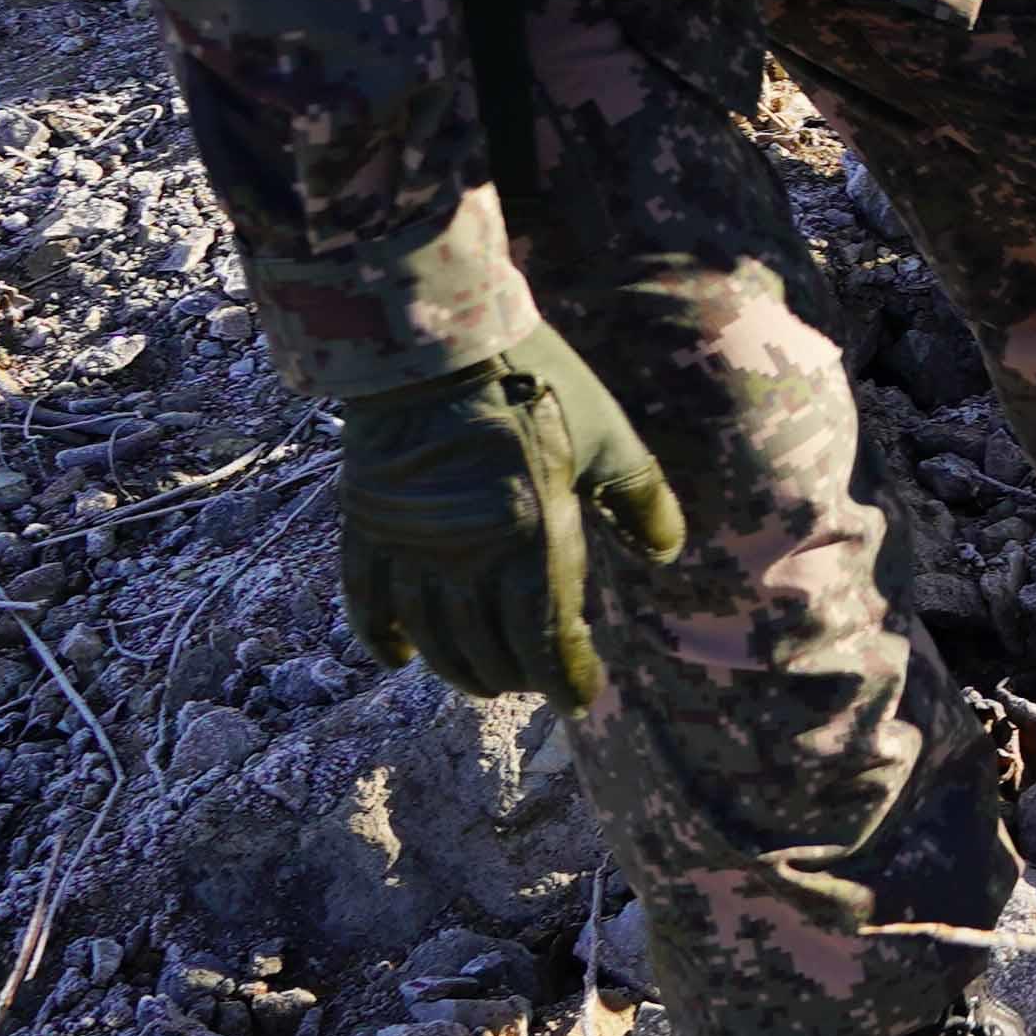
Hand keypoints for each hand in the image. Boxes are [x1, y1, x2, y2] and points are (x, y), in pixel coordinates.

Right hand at [335, 321, 684, 707]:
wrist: (436, 341)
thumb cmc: (536, 383)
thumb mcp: (610, 435)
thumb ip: (642, 499)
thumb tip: (668, 553)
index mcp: (532, 542)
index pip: (546, 642)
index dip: (566, 679)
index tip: (580, 694)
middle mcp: (467, 560)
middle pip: (488, 651)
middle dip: (517, 676)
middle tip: (535, 677)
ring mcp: (412, 548)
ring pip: (431, 639)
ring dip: (458, 668)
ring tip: (482, 679)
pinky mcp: (368, 528)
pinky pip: (367, 602)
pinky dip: (381, 636)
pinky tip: (398, 657)